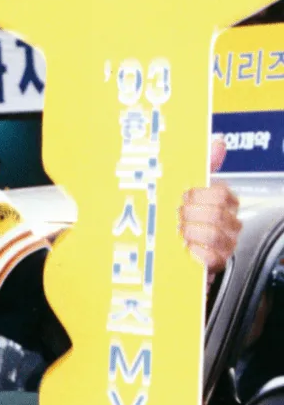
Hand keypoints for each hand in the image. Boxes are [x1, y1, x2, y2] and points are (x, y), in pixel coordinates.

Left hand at [178, 136, 240, 276]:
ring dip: (189, 232)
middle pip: (216, 213)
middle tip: (176, 217)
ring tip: (178, 233)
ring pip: (212, 233)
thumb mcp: (189, 189)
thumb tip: (217, 140)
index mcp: (225, 201)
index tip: (182, 198)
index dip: (197, 195)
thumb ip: (204, 165)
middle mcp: (230, 222)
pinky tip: (184, 248)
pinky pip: (210, 256)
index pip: (220, 192)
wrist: (175, 253)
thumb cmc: (184, 217)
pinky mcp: (218, 264)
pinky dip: (193, 251)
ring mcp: (226, 243)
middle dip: (189, 214)